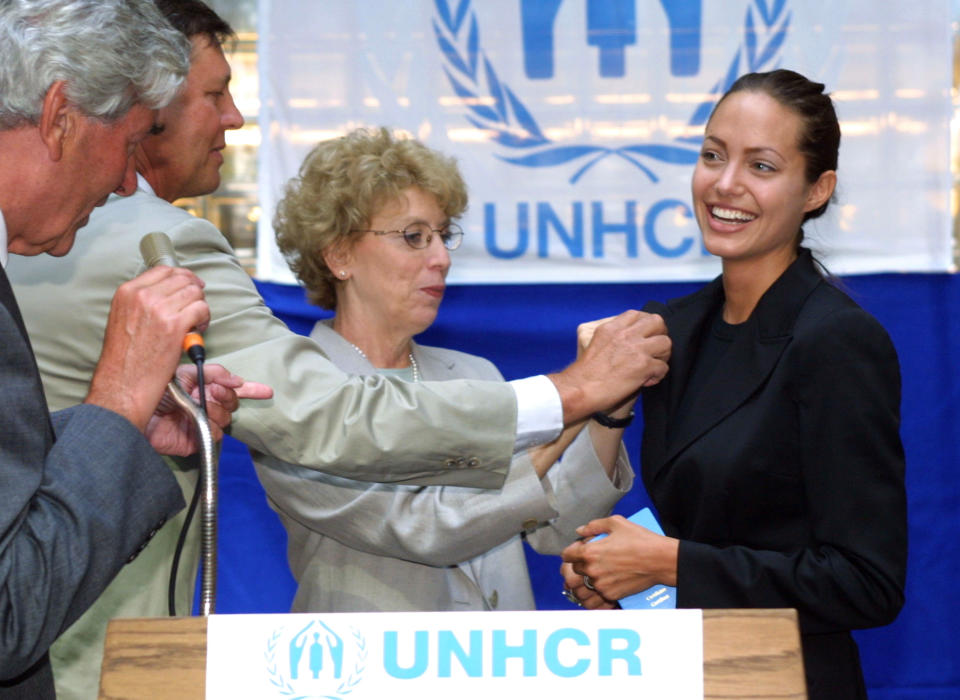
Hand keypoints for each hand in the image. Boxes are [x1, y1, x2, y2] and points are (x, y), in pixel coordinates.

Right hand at [85, 266, 208, 430]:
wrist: (122, 384)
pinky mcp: (175, 325)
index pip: (165, 270)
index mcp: (128, 292)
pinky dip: (204, 320)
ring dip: (201, 308)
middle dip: (195, 293)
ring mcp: (159, 308)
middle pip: (184, 279)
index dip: (183, 277)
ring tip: (194, 325)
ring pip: (196, 293)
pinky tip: (196, 333)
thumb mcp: (123, 319)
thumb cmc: (124, 359)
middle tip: (195, 311)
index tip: (191, 287)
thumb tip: (170, 293)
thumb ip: (143, 302)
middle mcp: (142, 295)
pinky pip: (202, 309)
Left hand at [146, 363, 273, 455]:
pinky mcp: (197, 440)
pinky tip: (195, 422)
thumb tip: (237, 379)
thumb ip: (213, 373)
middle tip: (213, 391)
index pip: (232, 389)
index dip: (250, 390)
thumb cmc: (155, 390)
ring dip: (216, 410)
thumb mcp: (185, 373)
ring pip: (226, 418)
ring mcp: (201, 423)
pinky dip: (209, 426)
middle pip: (232, 403)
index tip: (265, 392)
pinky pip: (216, 433)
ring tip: (199, 406)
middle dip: (226, 396)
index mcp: (202, 388)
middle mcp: (204, 405)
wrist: (137, 412)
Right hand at [549, 310, 669, 424]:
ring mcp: (635, 348)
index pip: (636, 314)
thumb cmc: (584, 374)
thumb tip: (632, 340)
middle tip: (655, 348)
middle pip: (657, 321)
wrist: (580, 390)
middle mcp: (624, 334)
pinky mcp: (643, 365)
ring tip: (653, 366)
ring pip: (666, 343)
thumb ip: (613, 338)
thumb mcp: (592, 344)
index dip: (646, 325)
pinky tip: (647, 380)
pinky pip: (663, 367)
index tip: (645, 336)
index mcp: (610, 328)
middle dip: (660, 334)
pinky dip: (658, 375)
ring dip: (662, 356)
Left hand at [561, 515, 678, 601]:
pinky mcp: (611, 595)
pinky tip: (599, 590)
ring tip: (589, 580)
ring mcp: (601, 585)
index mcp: (590, 551)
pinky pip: (594, 600)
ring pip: (579, 590)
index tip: (577, 552)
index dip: (571, 552)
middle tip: (587, 564)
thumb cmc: (640, 539)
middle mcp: (592, 570)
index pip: (566, 555)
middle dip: (577, 567)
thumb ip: (594, 526)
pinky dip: (594, 596)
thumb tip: (580, 531)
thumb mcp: (616, 523)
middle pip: (572, 572)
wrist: (660, 560)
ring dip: (581, 585)